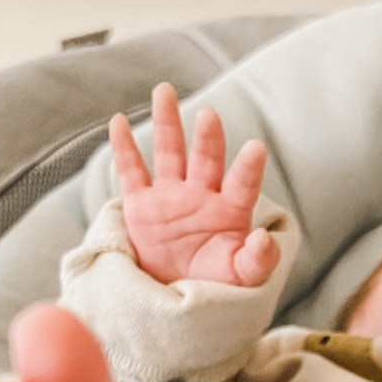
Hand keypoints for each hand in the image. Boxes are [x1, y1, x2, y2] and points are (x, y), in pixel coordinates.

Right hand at [109, 85, 278, 287]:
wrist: (179, 291)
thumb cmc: (218, 281)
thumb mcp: (242, 276)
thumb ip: (256, 260)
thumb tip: (262, 239)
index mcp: (232, 209)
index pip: (243, 184)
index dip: (248, 168)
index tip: (256, 148)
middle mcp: (202, 193)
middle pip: (205, 159)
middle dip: (207, 138)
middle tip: (208, 116)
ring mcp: (171, 195)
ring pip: (169, 152)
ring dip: (167, 123)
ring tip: (164, 90)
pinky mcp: (141, 205)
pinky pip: (131, 172)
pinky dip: (124, 148)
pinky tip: (119, 121)